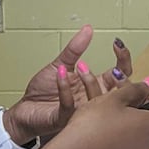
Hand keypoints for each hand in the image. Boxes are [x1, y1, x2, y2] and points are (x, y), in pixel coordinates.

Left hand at [4, 25, 138, 144]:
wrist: (24, 110)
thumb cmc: (42, 92)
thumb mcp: (60, 65)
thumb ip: (75, 49)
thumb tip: (88, 29)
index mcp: (95, 85)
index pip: (120, 74)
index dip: (123, 59)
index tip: (117, 44)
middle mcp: (93, 99)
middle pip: (120, 91)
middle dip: (120, 77)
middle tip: (112, 66)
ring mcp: (81, 110)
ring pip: (98, 99)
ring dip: (89, 79)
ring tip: (78, 66)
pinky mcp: (65, 118)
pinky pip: (70, 104)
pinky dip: (64, 87)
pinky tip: (59, 74)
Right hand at [46, 74, 148, 148]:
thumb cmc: (92, 127)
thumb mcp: (115, 98)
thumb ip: (138, 88)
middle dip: (146, 104)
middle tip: (129, 94)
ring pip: (142, 131)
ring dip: (133, 117)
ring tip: (114, 107)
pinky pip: (130, 142)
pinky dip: (124, 130)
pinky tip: (105, 124)